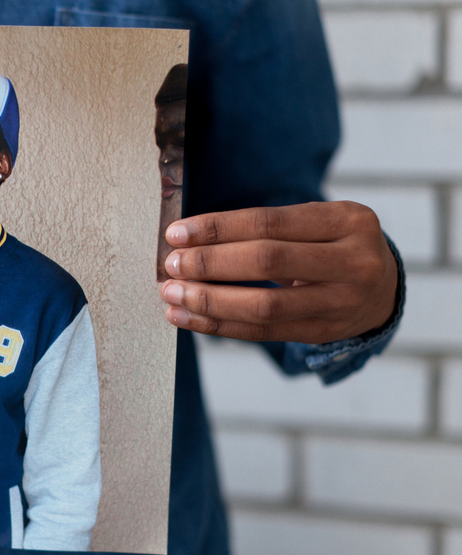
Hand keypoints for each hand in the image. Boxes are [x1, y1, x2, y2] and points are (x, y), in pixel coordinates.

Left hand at [159, 201, 398, 342]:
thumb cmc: (334, 245)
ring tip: (172, 295)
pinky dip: (219, 326)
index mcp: (347, 220)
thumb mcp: (318, 221)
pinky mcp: (324, 333)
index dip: (218, 228)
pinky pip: (264, 333)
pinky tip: (187, 318)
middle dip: (210, 263)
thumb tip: (189, 239)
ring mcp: (342, 302)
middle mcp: (352, 262)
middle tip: (171, 264)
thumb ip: (267, 228)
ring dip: (209, 301)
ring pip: (264, 305)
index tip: (177, 233)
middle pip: (267, 262)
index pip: (269, 223)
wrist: (383, 287)